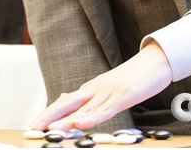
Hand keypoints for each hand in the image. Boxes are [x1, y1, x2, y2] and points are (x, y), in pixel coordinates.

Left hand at [30, 41, 171, 130]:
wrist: (157, 60)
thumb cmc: (136, 76)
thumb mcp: (111, 87)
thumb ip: (93, 98)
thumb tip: (71, 102)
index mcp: (94, 88)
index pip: (67, 101)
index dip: (50, 112)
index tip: (35, 124)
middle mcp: (97, 88)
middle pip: (68, 102)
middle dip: (49, 116)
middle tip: (33, 128)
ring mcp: (110, 91)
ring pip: (84, 108)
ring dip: (66, 120)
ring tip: (50, 130)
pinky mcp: (124, 95)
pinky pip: (105, 109)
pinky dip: (91, 117)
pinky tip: (81, 123)